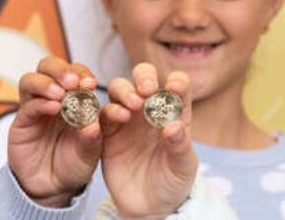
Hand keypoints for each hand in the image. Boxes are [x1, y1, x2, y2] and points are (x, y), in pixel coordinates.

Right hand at [7, 55, 102, 206]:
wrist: (53, 187)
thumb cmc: (74, 164)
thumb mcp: (91, 153)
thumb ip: (93, 139)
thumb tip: (94, 124)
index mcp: (75, 98)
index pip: (75, 72)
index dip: (82, 73)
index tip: (90, 82)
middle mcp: (54, 98)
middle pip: (49, 67)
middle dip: (60, 69)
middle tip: (72, 81)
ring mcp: (36, 108)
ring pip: (31, 80)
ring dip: (46, 82)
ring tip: (60, 94)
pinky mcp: (22, 122)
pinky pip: (27, 105)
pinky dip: (39, 103)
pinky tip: (53, 109)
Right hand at [100, 63, 196, 218]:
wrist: (149, 206)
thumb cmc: (172, 181)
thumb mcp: (183, 166)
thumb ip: (180, 146)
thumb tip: (172, 126)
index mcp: (174, 112)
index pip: (177, 85)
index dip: (176, 81)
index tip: (174, 88)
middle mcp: (149, 109)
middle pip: (144, 78)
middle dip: (144, 77)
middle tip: (147, 90)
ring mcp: (127, 119)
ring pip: (119, 89)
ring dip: (124, 91)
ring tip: (132, 107)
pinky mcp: (108, 133)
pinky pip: (101, 114)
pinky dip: (106, 111)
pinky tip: (116, 118)